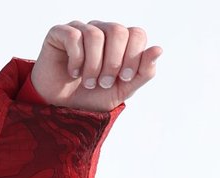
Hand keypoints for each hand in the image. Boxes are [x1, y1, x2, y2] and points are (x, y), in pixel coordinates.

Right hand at [30, 21, 162, 111]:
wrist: (64, 106)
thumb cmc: (95, 95)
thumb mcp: (125, 88)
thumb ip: (144, 71)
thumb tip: (159, 49)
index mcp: (121, 42)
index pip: (137, 33)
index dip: (134, 56)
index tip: (126, 78)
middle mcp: (102, 31)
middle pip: (118, 30)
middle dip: (114, 62)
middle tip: (105, 83)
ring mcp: (81, 29)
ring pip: (95, 35)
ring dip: (94, 65)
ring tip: (90, 82)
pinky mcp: (59, 32)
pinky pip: (73, 36)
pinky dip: (76, 59)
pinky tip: (73, 73)